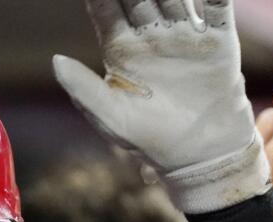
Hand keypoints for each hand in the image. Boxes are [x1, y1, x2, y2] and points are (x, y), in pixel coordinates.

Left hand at [53, 0, 269, 212]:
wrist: (200, 155)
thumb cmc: (149, 140)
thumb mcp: (111, 117)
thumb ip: (83, 88)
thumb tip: (55, 60)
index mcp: (122, 50)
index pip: (107, 8)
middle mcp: (152, 35)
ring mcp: (184, 34)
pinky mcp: (217, 40)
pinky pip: (216, 6)